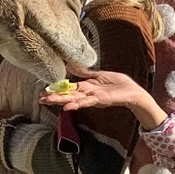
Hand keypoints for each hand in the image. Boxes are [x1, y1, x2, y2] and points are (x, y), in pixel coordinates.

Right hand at [41, 70, 165, 127]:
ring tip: (47, 102)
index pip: (68, 88)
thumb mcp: (99, 75)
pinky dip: (76, 105)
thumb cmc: (119, 83)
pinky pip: (85, 102)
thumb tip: (71, 66)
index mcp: (86, 86)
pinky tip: (67, 107)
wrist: (134, 91)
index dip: (57, 89)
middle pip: (67, 95)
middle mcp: (86, 93)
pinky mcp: (99, 100)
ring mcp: (92, 98)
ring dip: (60, 101)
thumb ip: (85, 72)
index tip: (44, 90)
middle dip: (54, 97)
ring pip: (73, 100)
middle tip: (40, 98)